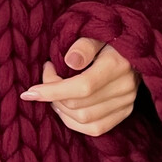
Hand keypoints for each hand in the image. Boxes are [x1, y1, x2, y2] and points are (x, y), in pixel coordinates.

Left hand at [19, 37, 141, 135]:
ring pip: (85, 120)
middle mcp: (125, 87)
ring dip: (61, 109)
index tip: (30, 91)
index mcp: (118, 65)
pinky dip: (73, 122)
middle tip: (47, 77)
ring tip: (53, 93)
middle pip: (79, 106)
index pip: (82, 87)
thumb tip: (69, 61)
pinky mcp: (125, 112)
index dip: (52, 91)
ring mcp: (127, 102)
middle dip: (54, 96)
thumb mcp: (95, 32)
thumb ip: (83, 45)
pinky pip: (95, 128)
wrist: (132, 44)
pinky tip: (63, 107)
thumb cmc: (107, 36)